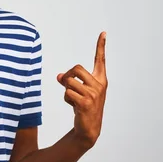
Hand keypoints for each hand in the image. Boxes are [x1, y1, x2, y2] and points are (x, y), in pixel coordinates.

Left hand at [57, 32, 107, 148]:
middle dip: (67, 76)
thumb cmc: (83, 107)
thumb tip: (59, 76)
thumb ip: (70, 81)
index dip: (101, 46)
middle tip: (66, 85)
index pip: (100, 60)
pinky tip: (74, 107)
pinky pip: (67, 92)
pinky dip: (66, 99)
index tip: (103, 33)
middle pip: (76, 68)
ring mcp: (94, 94)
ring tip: (73, 99)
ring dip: (66, 89)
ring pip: (69, 81)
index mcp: (100, 80)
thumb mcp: (78, 91)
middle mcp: (99, 85)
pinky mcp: (86, 102)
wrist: (88, 128)